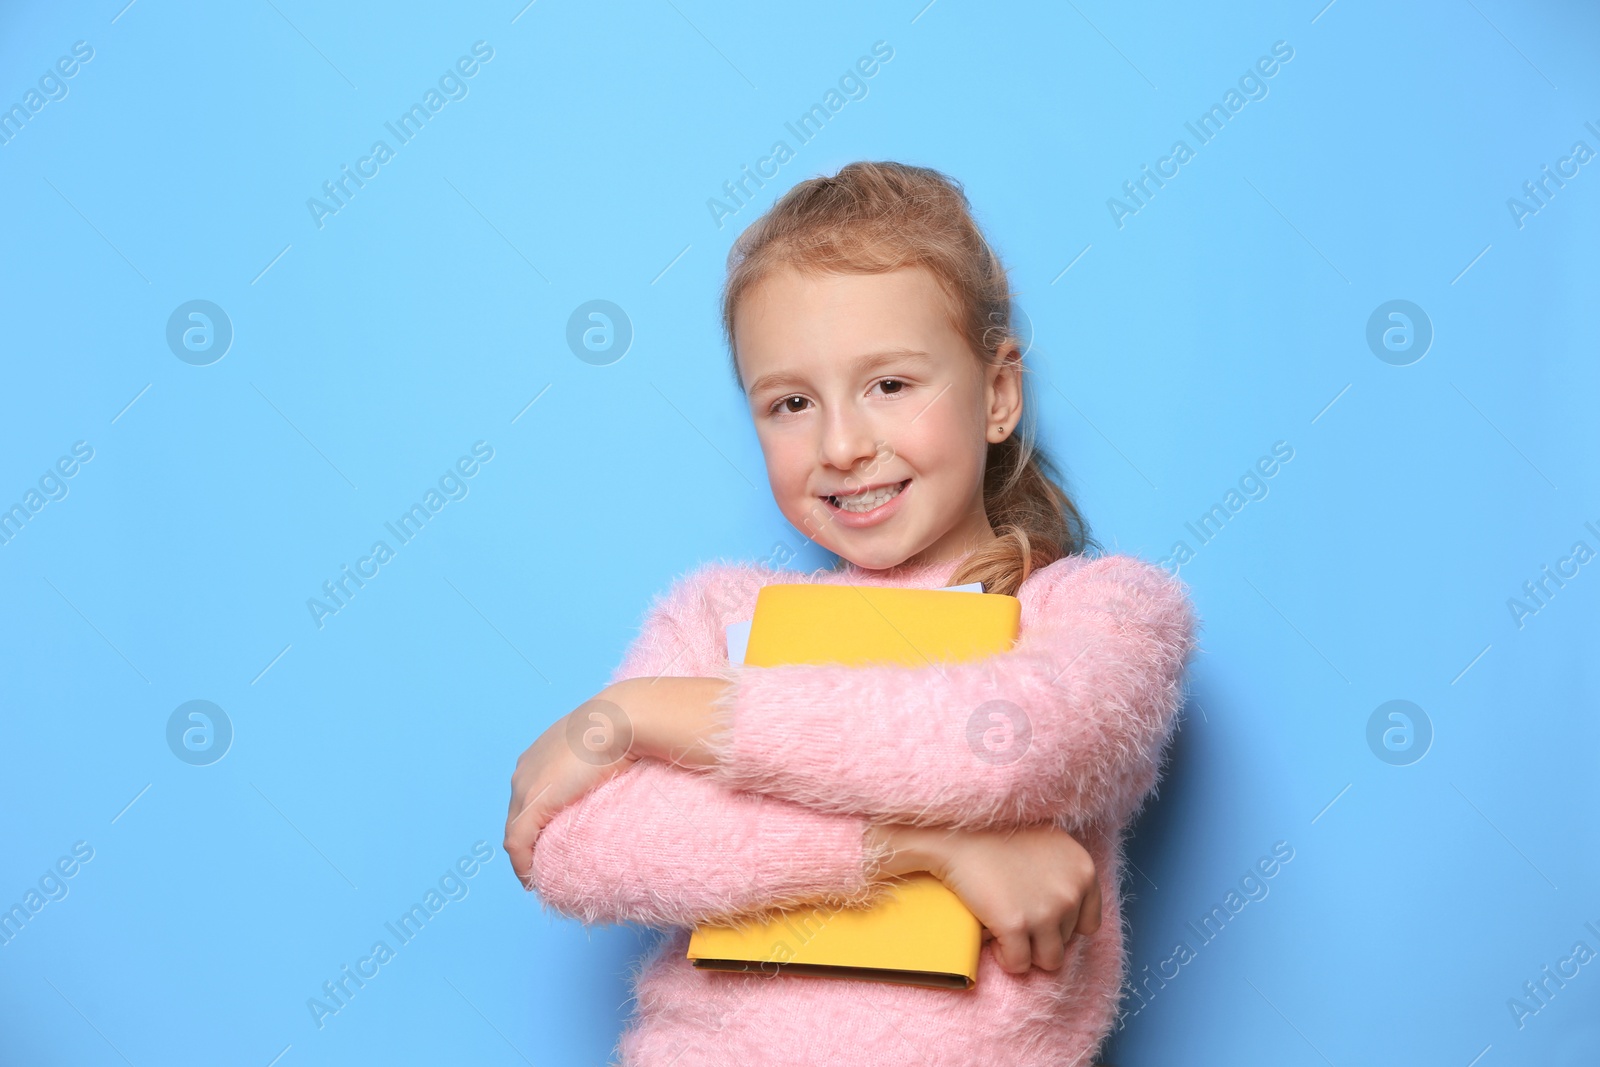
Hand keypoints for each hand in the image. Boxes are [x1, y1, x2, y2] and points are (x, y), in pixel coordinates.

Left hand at [504, 691, 637, 890]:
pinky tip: (532, 879)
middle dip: (528, 842)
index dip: (537, 822)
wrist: (622, 720)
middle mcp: (524, 770)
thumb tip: (623, 772)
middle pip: (517, 815)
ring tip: (540, 877)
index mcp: (540, 754)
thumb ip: (600, 761)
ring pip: (514, 832)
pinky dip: (522, 864)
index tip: (550, 842)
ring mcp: (526, 787)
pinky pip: (517, 843)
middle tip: (544, 866)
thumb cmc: (624, 728)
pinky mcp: (533, 803)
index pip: (529, 796)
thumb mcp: (606, 745)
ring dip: (524, 857)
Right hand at [868, 823, 1101, 974]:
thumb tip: (1067, 906)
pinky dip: (1006, 959)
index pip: (1088, 924)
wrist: (958, 833)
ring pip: (1049, 960)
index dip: (1062, 925)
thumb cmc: (998, 835)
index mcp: (1083, 870)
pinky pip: (1019, 964)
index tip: (1040, 917)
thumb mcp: (1049, 844)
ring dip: (1027, 952)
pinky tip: (994, 939)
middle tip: (1015, 917)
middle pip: (1066, 942)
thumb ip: (1066, 873)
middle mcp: (1071, 892)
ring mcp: (1046, 911)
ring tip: (1007, 933)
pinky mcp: (1016, 925)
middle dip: (1041, 936)